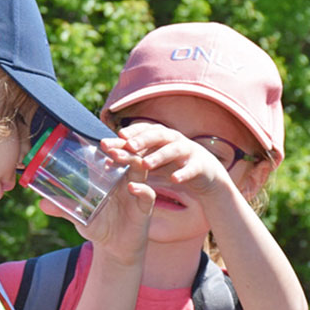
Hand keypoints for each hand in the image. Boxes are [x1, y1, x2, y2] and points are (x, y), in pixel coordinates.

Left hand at [39, 134, 153, 266]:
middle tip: (106, 144)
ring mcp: (136, 192)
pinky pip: (147, 194)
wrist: (114, 249)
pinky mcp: (144, 208)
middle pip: (128, 156)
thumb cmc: (98, 226)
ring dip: (130, 160)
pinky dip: (141, 189)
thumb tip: (41, 204)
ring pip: (139, 169)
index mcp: (111, 177)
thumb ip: (63, 208)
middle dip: (119, 147)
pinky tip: (132, 187)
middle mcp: (125, 180)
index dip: (108, 145)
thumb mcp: (79, 216)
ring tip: (117, 157)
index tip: (98, 140)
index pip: (112, 155)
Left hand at [118, 121, 234, 201]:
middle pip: (157, 135)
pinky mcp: (200, 165)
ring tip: (146, 164)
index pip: (143, 130)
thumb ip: (130, 157)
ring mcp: (187, 151)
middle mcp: (173, 139)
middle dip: (142, 139)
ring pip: (173, 150)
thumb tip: (105, 157)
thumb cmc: (171, 164)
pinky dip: (183, 173)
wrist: (204, 173)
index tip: (116, 136)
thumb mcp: (151, 159)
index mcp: (160, 136)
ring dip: (159, 156)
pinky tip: (174, 179)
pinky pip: (191, 168)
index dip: (131, 132)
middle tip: (128, 146)